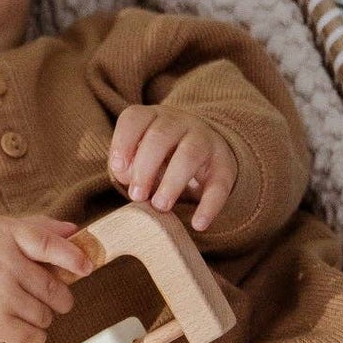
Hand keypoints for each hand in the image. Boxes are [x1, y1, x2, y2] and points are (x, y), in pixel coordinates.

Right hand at [0, 214, 87, 342]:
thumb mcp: (1, 229)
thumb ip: (38, 228)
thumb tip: (75, 231)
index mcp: (7, 236)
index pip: (49, 246)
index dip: (73, 258)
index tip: (87, 267)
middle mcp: (2, 265)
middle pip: (54, 290)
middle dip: (61, 298)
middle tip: (54, 297)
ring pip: (45, 316)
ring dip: (44, 316)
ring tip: (29, 307)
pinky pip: (32, 336)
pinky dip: (35, 334)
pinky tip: (25, 324)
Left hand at [108, 105, 237, 231]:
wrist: (206, 153)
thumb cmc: (161, 158)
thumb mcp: (140, 157)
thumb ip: (128, 166)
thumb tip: (127, 177)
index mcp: (153, 118)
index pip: (135, 118)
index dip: (123, 142)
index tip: (118, 169)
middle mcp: (180, 123)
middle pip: (160, 137)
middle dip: (144, 167)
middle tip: (137, 196)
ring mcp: (204, 141)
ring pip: (190, 154)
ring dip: (172, 183)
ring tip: (160, 207)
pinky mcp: (223, 166)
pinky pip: (219, 184)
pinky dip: (209, 205)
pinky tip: (198, 224)